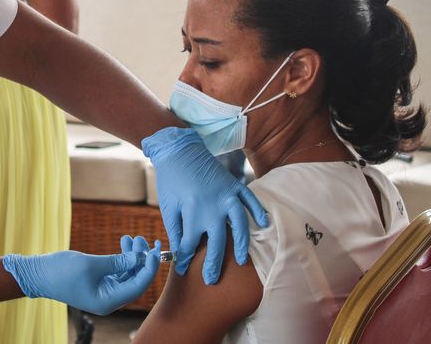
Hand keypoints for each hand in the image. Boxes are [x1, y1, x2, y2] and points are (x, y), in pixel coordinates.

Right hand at [2, 238, 160, 314]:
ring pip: (127, 274)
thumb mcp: (91, 264)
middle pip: (135, 280)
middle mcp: (109, 299)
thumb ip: (117, 261)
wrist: (38, 274)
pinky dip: (123, 258)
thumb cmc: (61, 271)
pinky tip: (124, 244)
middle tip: (144, 239)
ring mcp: (104, 291)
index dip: (149, 268)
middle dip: (142, 259)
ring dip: (133, 256)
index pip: (138, 286)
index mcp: (108, 301)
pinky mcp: (99, 282)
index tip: (154, 250)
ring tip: (133, 237)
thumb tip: (139, 257)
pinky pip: (118, 271)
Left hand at [142, 127, 267, 283]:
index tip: (183, 270)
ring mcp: (226, 196)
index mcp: (192, 213)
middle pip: (216, 242)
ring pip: (239, 224)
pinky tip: (263, 224)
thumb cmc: (171, 180)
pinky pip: (250, 199)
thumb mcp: (168, 206)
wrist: (179, 150)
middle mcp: (212, 207)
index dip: (185, 259)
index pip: (189, 245)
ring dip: (241, 244)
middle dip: (213, 264)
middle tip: (211, 280)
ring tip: (240, 260)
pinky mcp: (233, 185)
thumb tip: (179, 252)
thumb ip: (175, 230)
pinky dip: (258, 211)